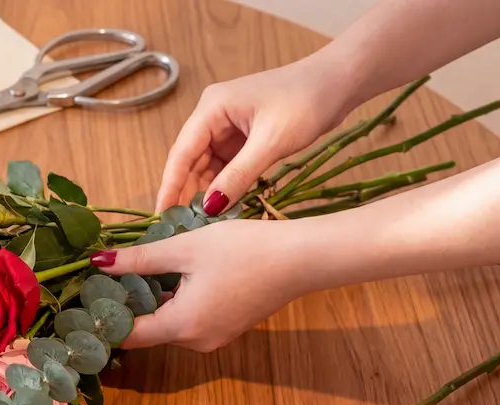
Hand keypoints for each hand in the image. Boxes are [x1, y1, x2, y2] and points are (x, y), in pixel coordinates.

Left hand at [91, 219, 307, 351]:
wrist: (301, 258)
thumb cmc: (243, 250)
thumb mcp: (185, 248)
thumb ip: (140, 260)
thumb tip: (99, 263)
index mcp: (181, 326)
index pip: (128, 336)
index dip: (105, 319)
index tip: (89, 297)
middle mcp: (196, 341)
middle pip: (149, 330)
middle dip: (129, 305)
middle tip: (111, 274)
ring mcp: (215, 337)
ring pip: (170, 323)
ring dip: (155, 301)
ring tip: (141, 268)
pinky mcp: (229, 327)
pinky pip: (191, 319)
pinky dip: (178, 301)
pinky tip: (178, 273)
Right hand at [157, 56, 352, 213]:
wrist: (338, 82)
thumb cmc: (305, 102)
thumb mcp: (270, 142)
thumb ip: (238, 176)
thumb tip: (209, 208)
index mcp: (211, 108)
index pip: (181, 153)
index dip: (170, 186)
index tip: (161, 215)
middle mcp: (213, 116)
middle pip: (190, 161)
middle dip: (187, 193)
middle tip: (182, 227)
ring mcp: (228, 127)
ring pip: (208, 166)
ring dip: (207, 192)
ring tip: (202, 223)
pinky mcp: (244, 137)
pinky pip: (227, 166)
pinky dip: (225, 186)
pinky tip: (224, 207)